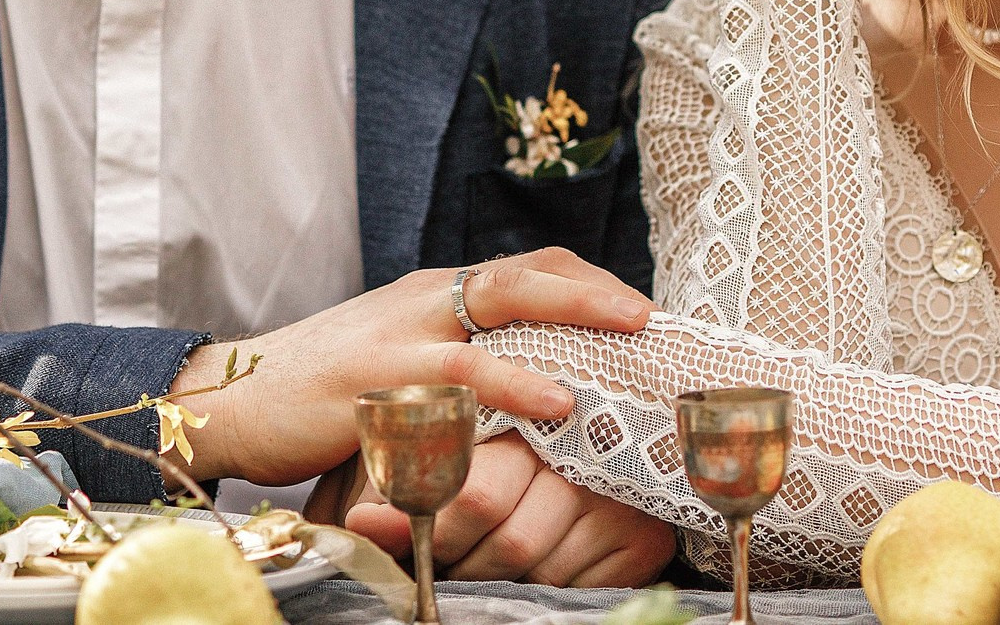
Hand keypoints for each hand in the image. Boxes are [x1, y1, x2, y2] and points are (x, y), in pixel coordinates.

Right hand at [168, 248, 652, 486]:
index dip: (587, 282)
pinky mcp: (375, 382)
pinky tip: (551, 404)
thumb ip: (457, 357)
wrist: (232, 397)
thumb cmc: (323, 386)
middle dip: (591, 292)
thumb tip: (534, 380)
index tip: (642, 308)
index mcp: (434, 294)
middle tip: (649, 317)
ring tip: (619, 354)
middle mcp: (423, 303)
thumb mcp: (400, 358)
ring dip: (564, 330)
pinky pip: (454, 381)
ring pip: (494, 316)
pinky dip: (510, 388)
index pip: (526, 268)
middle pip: (521, 276)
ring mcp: (398, 338)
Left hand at [318, 432, 674, 587]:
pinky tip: (528, 563)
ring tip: (479, 554)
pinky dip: (545, 586)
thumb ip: (397, 486)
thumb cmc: (473, 447)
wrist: (570, 451)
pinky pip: (580, 585)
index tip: (417, 537)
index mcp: (522, 414)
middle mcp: (580, 452)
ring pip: (541, 568)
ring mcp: (617, 495)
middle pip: (511, 539)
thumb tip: (357, 526)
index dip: (438, 529)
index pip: (476, 493)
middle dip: (465, 560)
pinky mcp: (642, 536)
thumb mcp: (429, 452)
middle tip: (446, 555)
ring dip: (498, 575)